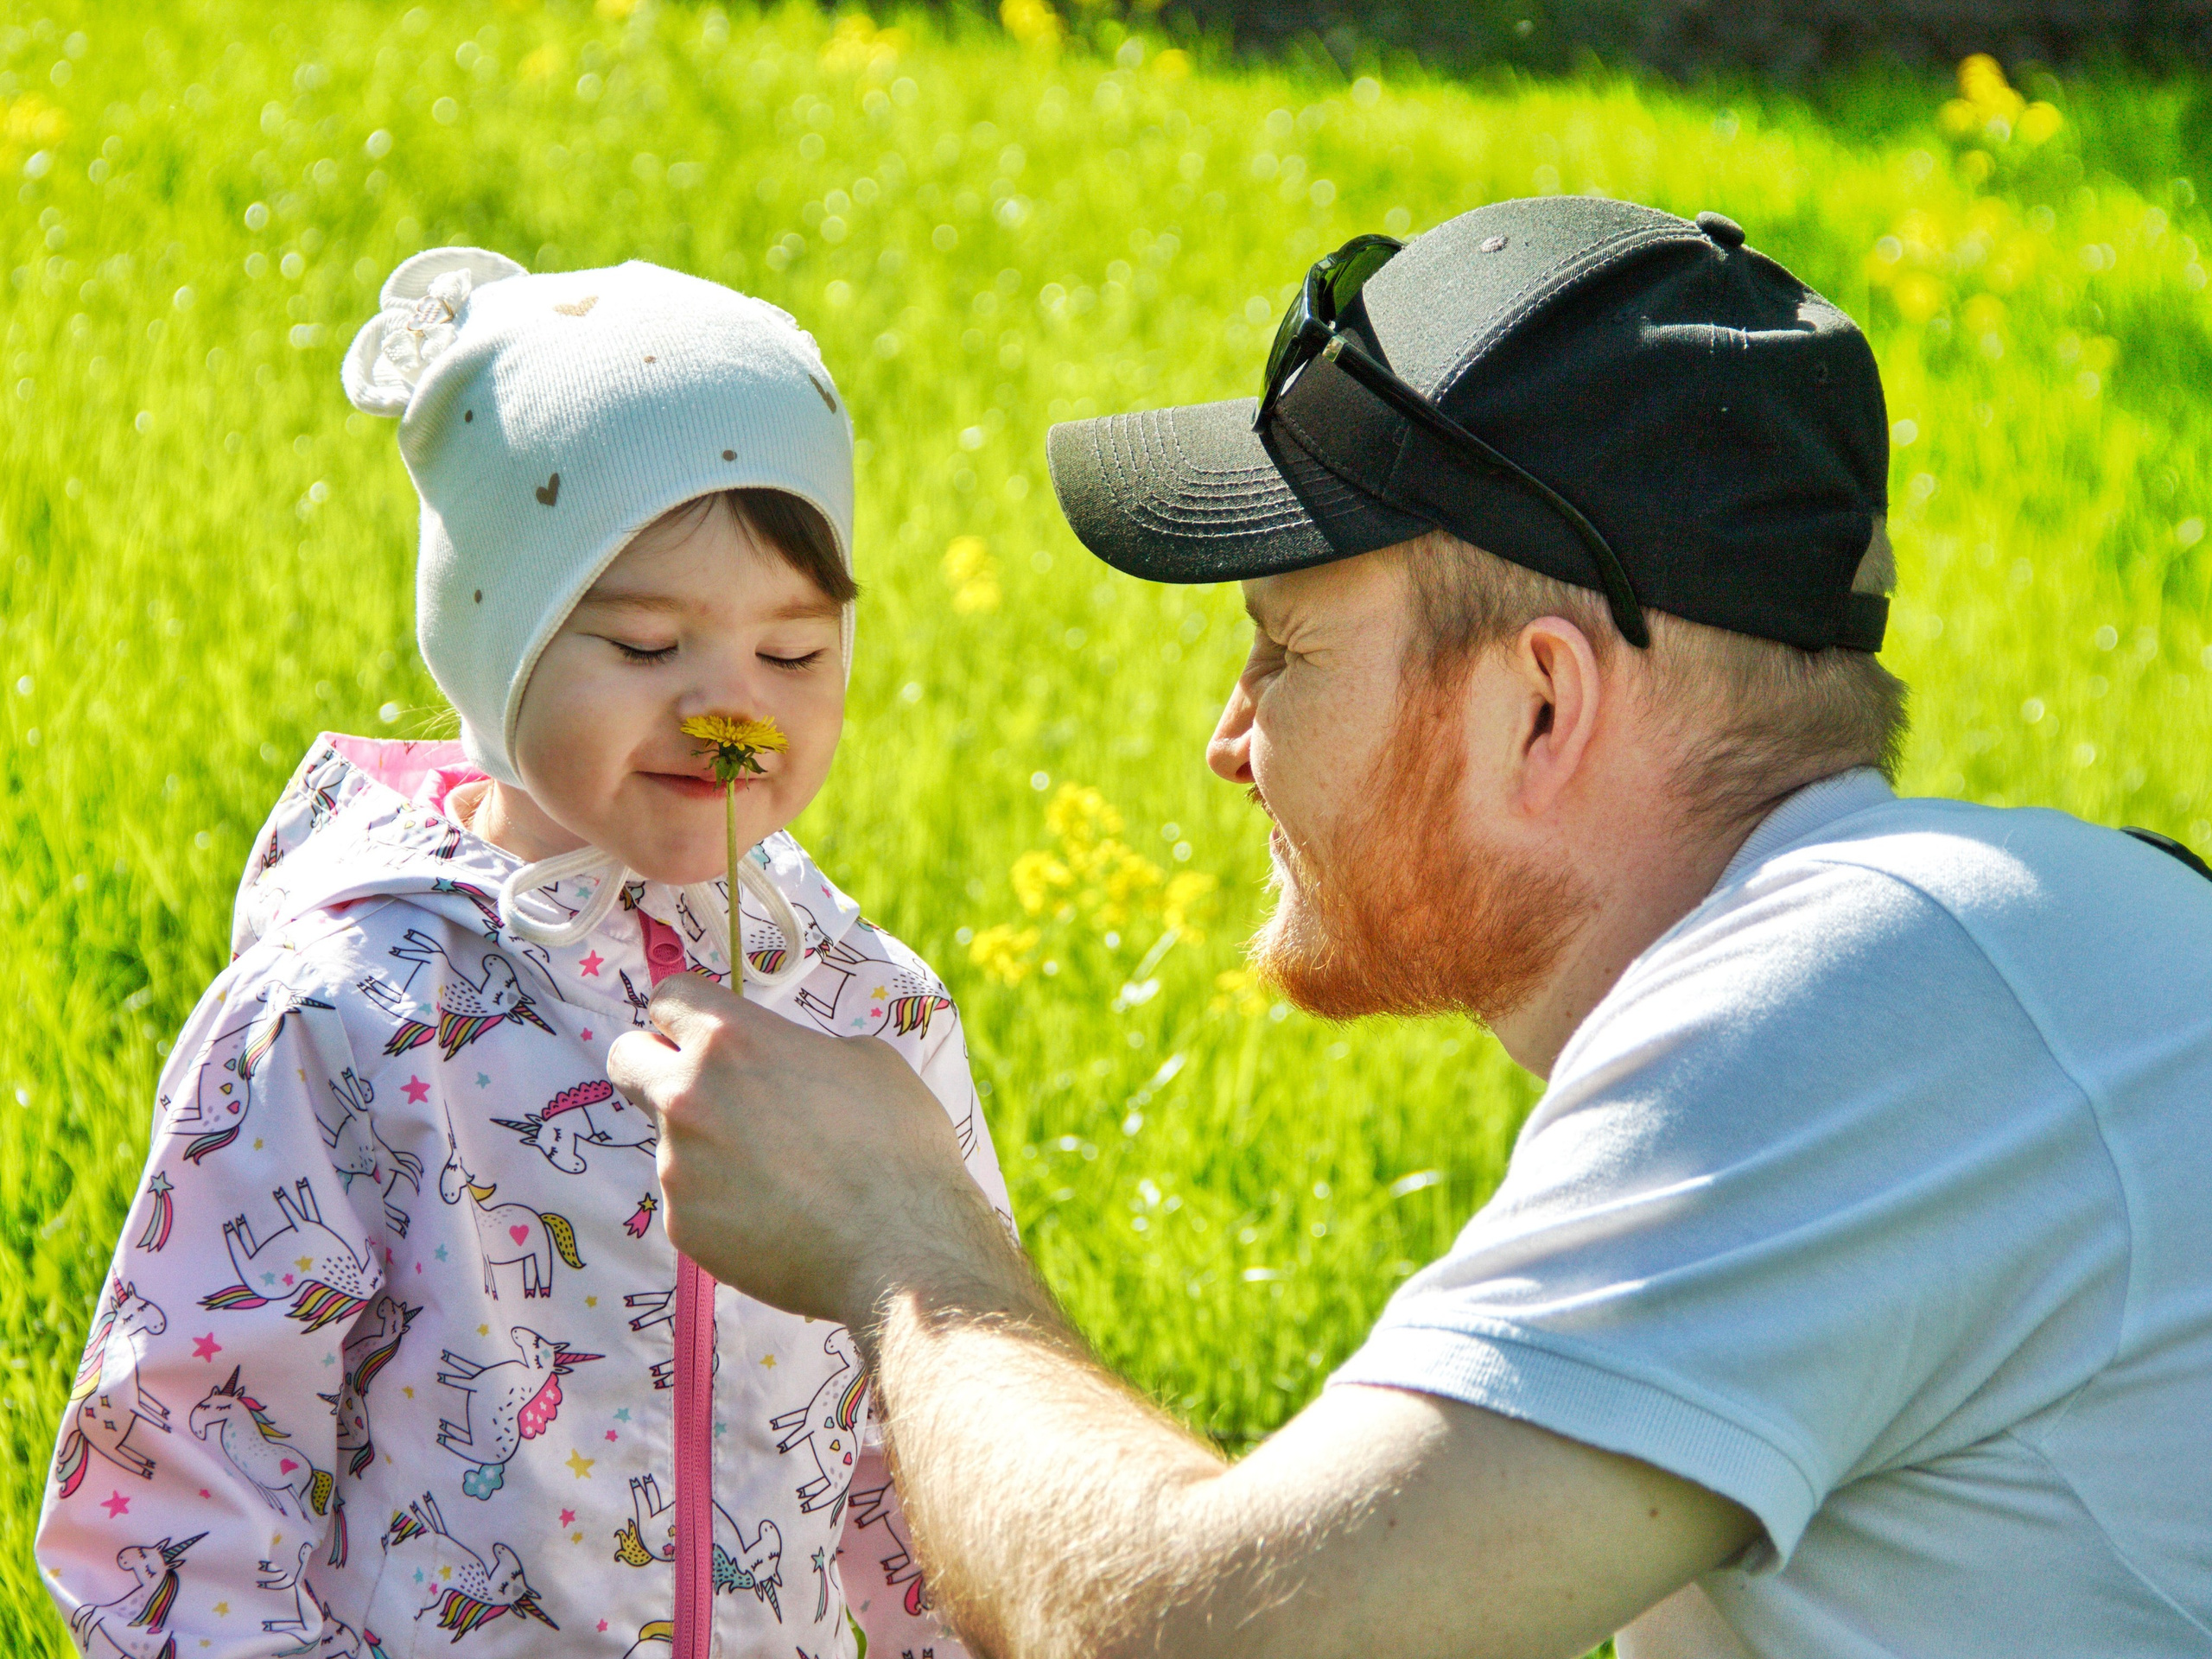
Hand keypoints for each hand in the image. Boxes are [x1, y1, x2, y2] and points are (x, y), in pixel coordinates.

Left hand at [606, 973, 1001, 1325]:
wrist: (900, 1247)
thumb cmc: (897, 1145)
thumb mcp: (867, 1060)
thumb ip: (802, 1048)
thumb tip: (787, 1063)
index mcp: (730, 1039)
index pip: (668, 999)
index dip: (689, 1014)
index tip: (705, 1032)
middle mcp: (687, 1095)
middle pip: (626, 1059)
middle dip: (655, 1065)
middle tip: (706, 1091)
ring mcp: (677, 1165)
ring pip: (669, 1139)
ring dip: (706, 1146)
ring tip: (777, 1175)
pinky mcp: (682, 1225)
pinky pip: (689, 1200)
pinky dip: (721, 1203)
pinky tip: (776, 1216)